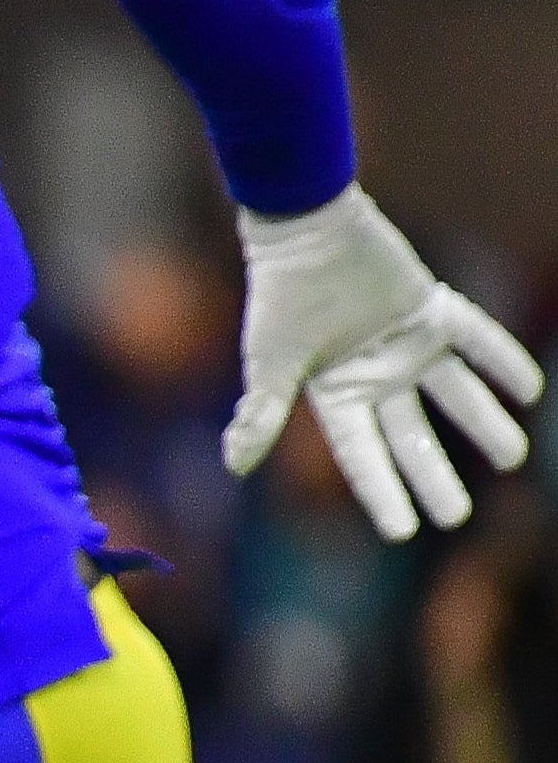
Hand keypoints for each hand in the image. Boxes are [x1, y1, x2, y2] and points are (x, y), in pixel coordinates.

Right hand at [226, 185, 542, 539]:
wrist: (304, 230)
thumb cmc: (278, 300)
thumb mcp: (269, 363)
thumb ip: (260, 415)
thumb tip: (234, 466)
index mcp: (336, 396)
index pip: (363, 456)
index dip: (382, 494)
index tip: (403, 531)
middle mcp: (377, 378)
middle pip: (412, 438)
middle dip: (435, 476)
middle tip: (456, 515)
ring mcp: (408, 346)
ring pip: (455, 396)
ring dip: (485, 425)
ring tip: (513, 457)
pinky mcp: (432, 310)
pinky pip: (477, 339)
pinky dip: (504, 361)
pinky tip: (530, 390)